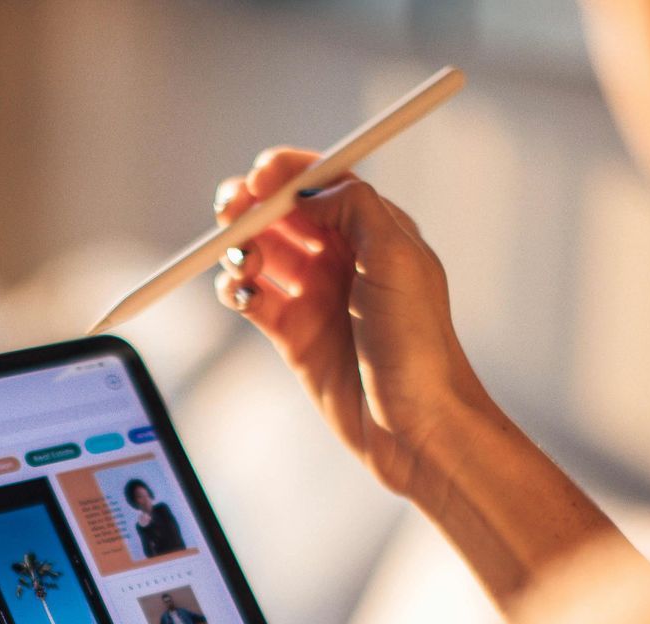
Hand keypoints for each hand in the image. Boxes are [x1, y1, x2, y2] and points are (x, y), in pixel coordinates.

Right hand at [213, 148, 639, 612]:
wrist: (414, 425)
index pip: (322, 181)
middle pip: (282, 213)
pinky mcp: (292, 335)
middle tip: (230, 210)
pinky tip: (241, 294)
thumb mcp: (398, 256)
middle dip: (250, 205)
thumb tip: (309, 189)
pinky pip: (251, 297)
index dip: (287, 172)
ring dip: (240, 248)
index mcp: (374, 231)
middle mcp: (343, 259)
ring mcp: (314, 297)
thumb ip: (355, 206)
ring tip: (243, 261)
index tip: (260, 175)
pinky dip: (236, 289)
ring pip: (260, 252)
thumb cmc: (419, 344)